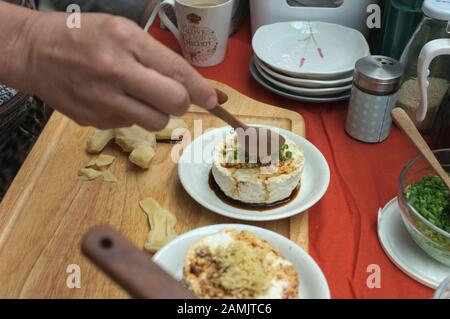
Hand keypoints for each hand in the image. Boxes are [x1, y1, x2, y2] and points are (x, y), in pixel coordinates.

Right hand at [17, 12, 217, 130]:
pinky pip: (131, 125)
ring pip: (156, 122)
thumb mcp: (123, 31)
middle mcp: (116, 73)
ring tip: (137, 94)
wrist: (36, 53)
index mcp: (127, 42)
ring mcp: (104, 101)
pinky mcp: (95, 121)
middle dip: (181, 103)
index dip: (201, 89)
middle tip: (173, 96)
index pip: (178, 72)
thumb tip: (191, 85)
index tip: (214, 99)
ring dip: (157, 112)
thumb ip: (156, 56)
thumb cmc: (83, 36)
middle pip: (174, 104)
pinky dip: (131, 115)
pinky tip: (114, 99)